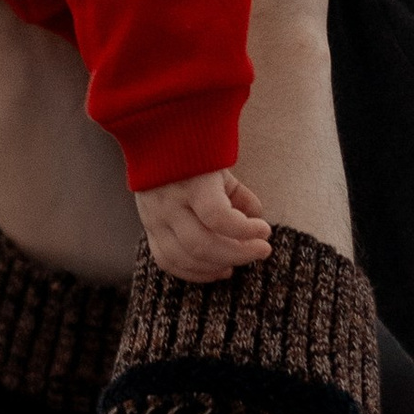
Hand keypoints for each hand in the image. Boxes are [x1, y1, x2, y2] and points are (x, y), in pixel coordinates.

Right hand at [134, 166, 270, 280]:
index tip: (264, 229)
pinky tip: (217, 270)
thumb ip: (239, 195)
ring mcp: (155, 219)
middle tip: (262, 250)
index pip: (217, 216)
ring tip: (239, 262)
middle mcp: (170, 203)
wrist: (151, 141)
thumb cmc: (194, 155)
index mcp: (192, 182)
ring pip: (185, 258)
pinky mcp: (149, 229)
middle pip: (202, 245)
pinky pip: (168, 261)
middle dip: (238, 254)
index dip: (244, 230)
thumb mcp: (220, 168)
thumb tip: (256, 218)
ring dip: (217, 266)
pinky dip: (194, 272)